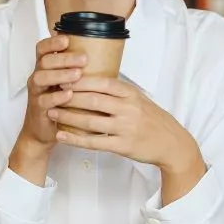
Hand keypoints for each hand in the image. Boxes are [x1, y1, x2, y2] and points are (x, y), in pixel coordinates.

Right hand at [9, 35, 83, 183]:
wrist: (42, 131)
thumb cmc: (58, 104)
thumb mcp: (65, 84)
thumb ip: (76, 70)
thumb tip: (103, 56)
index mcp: (45, 68)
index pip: (42, 49)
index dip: (52, 42)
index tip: (67, 39)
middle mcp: (38, 77)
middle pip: (44, 61)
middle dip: (64, 58)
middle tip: (83, 58)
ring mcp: (36, 93)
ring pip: (41, 78)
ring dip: (60, 74)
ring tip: (77, 74)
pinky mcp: (38, 109)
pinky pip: (44, 100)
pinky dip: (56, 96)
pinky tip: (69, 94)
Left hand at [49, 76, 199, 172]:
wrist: (171, 143)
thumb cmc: (152, 120)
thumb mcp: (139, 99)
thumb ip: (118, 92)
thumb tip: (91, 80)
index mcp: (131, 94)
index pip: (103, 82)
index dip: (82, 80)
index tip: (64, 77)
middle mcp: (128, 109)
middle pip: (93, 100)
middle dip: (69, 97)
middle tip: (51, 94)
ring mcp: (125, 128)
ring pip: (91, 121)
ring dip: (68, 117)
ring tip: (51, 113)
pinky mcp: (123, 146)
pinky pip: (95, 142)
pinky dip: (76, 139)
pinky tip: (62, 136)